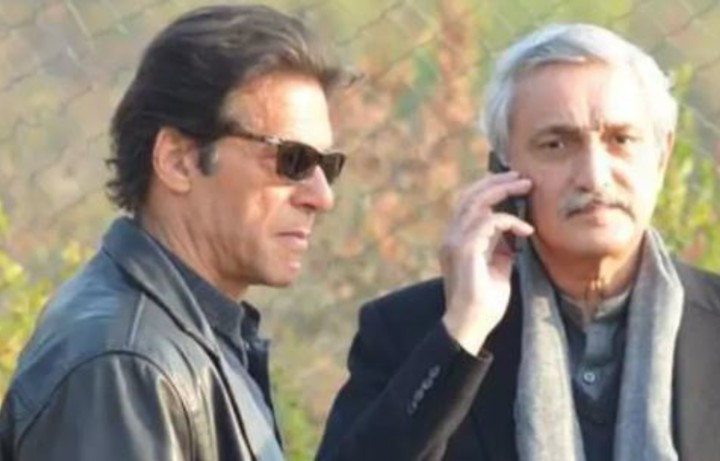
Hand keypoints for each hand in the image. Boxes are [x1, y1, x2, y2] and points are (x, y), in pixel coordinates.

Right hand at [440, 171, 532, 353]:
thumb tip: (515, 233)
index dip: (490, 189)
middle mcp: (451, 237)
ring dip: (503, 191)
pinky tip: (526, 231)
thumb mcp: (497, 268)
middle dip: (497, 182)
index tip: (515, 184)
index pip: (469, 203)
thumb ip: (501, 248)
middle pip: (469, 195)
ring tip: (526, 187)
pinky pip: (488, 222)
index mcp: (455, 240)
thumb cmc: (484, 304)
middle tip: (522, 177)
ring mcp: (454, 242)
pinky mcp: (464, 250)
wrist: (469, 326)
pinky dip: (509, 221)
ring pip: (475, 202)